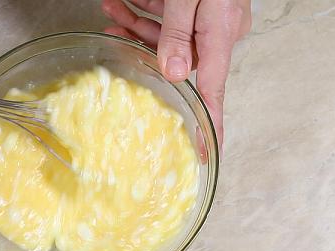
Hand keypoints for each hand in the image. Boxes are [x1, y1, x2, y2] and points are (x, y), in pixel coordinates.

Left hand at [102, 0, 251, 146]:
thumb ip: (177, 33)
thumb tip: (172, 74)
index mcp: (221, 33)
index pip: (213, 91)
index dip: (208, 123)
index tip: (205, 152)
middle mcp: (220, 31)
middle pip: (176, 56)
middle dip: (140, 44)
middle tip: (113, 29)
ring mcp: (214, 19)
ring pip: (170, 35)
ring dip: (139, 23)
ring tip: (113, 9)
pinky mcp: (207, 6)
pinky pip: (176, 17)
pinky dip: (151, 10)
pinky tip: (128, 2)